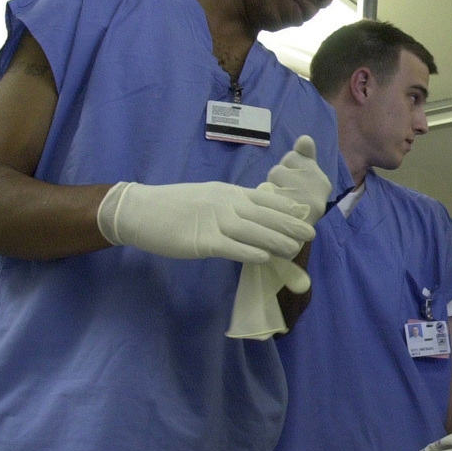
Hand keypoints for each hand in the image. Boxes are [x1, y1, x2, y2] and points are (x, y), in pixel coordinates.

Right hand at [98, 179, 314, 263]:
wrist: (139, 210)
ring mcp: (214, 221)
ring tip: (296, 249)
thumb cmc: (174, 206)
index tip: (306, 214)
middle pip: (265, 214)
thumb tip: (253, 215)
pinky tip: (265, 257)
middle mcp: (225, 204)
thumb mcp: (208, 197)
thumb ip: (230, 204)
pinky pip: (231, 247)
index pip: (265, 197)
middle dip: (291, 224)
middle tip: (311, 234)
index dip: (287, 207)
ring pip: (253, 231)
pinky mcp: (202, 240)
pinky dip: (250, 252)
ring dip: (277, 240)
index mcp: (228, 193)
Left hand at [266, 135, 331, 225]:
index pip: (294, 157)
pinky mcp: (283, 212)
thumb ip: (306, 156)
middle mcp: (315, 192)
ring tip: (276, 204)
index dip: (289, 168)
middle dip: (278, 179)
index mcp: (322, 182)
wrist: (288, 241)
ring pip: (270, 179)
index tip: (294, 184)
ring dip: (269, 188)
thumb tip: (305, 138)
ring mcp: (300, 203)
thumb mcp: (307, 178)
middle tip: (284, 196)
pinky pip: (265, 191)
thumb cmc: (298, 206)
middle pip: (281, 167)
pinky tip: (269, 209)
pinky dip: (263, 198)